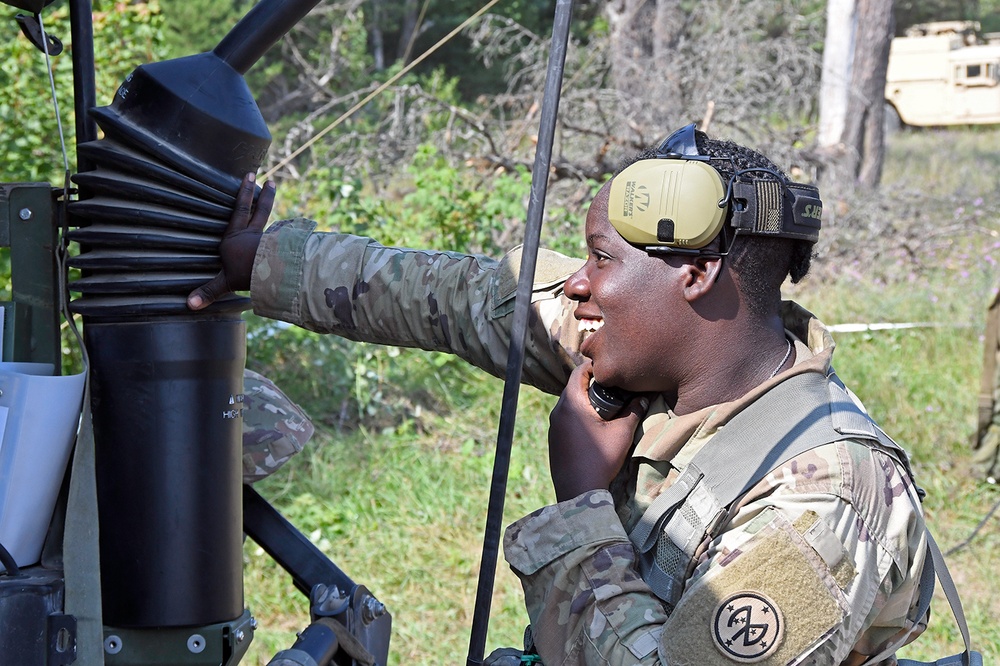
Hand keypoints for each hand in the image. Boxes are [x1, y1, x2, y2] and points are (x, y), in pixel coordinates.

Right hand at [187, 172, 274, 309]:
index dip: (244, 193)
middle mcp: (250, 234)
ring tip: (274, 190)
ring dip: (271, 204)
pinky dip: (287, 229)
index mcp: (234, 237)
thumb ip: (209, 292)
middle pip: (258, 209)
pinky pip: (282, 235)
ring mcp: (266, 239)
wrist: (269, 273)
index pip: (239, 210)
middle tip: (269, 179)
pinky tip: (294, 226)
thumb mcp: (224, 283)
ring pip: (269, 219)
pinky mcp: (278, 248)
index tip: (250, 177)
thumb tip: (190, 304)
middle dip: (261, 193)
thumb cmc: (244, 274)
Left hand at [547, 360, 647, 501]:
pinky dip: (578, 416)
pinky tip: (594, 426)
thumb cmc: (600, 459)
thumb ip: (633, 411)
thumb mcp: (622, 433)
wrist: (578, 492)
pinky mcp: (553, 440)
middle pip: (573, 388)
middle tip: (613, 387)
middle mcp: (557, 411)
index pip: (578, 372)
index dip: (594, 366)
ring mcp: (553, 427)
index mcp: (571, 404)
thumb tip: (644, 397)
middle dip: (592, 385)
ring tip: (606, 407)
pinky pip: (566, 419)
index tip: (610, 369)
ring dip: (585, 402)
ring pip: (569, 404)